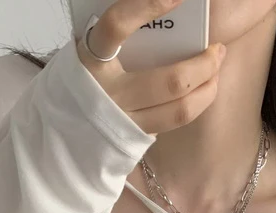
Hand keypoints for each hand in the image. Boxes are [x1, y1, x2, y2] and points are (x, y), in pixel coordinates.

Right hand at [75, 0, 226, 134]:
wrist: (59, 127)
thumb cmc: (82, 79)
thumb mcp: (91, 51)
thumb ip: (118, 35)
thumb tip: (162, 13)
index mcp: (90, 59)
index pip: (117, 25)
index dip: (148, 6)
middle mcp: (108, 93)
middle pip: (169, 81)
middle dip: (203, 64)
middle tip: (217, 49)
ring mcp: (123, 120)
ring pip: (178, 109)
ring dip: (207, 89)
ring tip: (215, 71)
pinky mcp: (134, 137)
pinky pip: (172, 122)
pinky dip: (195, 105)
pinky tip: (202, 91)